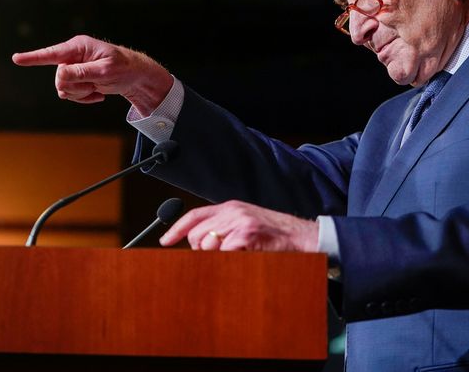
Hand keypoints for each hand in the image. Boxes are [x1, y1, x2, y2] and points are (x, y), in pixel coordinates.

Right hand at [12, 35, 172, 115]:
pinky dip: (82, 98)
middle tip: (94, 85)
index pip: (51, 53)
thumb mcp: (105, 71)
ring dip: (80, 94)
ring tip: (96, 88)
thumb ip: (83, 72)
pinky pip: (68, 94)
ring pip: (62, 88)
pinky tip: (97, 95)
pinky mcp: (76, 79)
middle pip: (59, 78)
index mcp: (78, 47)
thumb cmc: (122, 68)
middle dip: (76, 87)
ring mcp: (73, 68)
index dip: (33, 58)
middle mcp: (72, 56)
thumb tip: (61, 74)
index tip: (16, 58)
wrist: (133, 76)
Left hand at [160, 200, 319, 251]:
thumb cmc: (275, 235)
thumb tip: (201, 243)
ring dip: (216, 257)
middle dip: (201, 250)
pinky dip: (229, 261)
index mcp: (230, 207)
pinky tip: (243, 259)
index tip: (165, 241)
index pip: (194, 215)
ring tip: (236, 256)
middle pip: (197, 234)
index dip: (176, 228)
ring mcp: (240, 222)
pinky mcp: (248, 234)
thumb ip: (224, 228)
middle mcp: (232, 211)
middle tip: (219, 256)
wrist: (303, 236)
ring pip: (208, 244)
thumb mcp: (246, 224)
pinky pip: (224, 253)